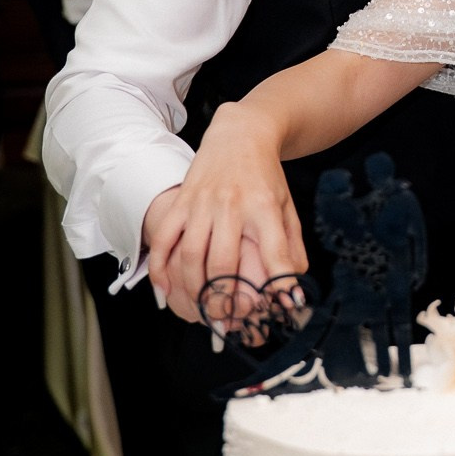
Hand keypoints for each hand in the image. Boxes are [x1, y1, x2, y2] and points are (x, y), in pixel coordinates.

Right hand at [144, 102, 306, 320]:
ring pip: (190, 255)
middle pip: (222, 261)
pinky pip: (164, 238)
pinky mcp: (182, 201)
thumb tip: (293, 292)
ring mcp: (202, 203)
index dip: (278, 282)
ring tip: (200, 311)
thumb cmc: (267, 178)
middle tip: (226, 322)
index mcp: (265, 208)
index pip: (274, 251)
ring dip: (192, 289)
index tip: (280, 308)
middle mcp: (232, 205)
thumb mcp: (287, 208)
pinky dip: (161, 267)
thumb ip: (291, 249)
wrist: (241, 133)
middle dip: (223, 299)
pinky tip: (165, 289)